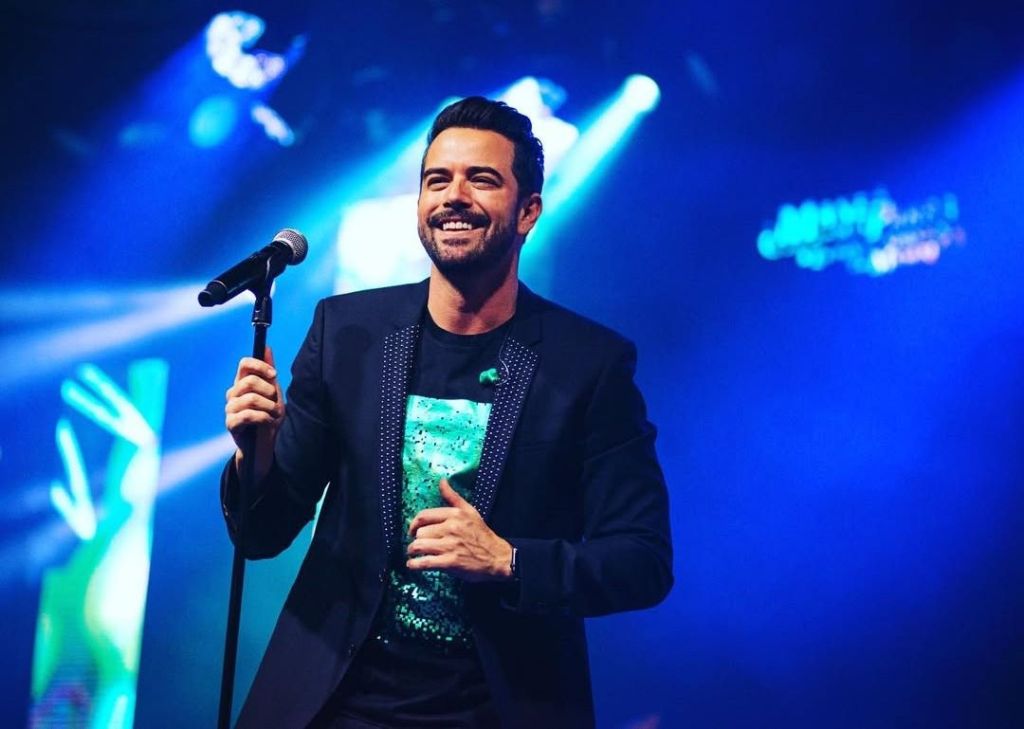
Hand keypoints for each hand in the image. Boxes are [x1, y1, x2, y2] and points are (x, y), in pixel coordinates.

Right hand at [225, 346, 283, 482]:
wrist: (266, 443)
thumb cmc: (269, 416)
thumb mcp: (274, 392)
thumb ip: (269, 371)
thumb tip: (266, 347)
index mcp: (242, 383)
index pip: (244, 364)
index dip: (259, 366)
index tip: (274, 375)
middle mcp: (233, 393)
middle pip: (249, 382)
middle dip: (268, 392)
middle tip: (275, 402)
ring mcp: (230, 408)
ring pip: (251, 399)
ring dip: (269, 407)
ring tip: (273, 415)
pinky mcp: (231, 423)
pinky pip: (249, 415)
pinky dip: (264, 418)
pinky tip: (267, 422)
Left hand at [407, 478, 513, 581]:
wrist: (497, 557)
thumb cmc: (482, 535)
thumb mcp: (470, 511)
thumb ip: (453, 497)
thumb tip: (442, 481)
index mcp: (455, 514)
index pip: (424, 515)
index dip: (413, 524)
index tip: (412, 531)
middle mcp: (451, 528)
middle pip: (420, 532)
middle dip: (416, 539)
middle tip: (417, 545)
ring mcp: (450, 546)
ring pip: (419, 546)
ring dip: (413, 551)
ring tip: (413, 554)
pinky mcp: (450, 562)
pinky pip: (425, 562)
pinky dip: (415, 564)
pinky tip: (413, 564)